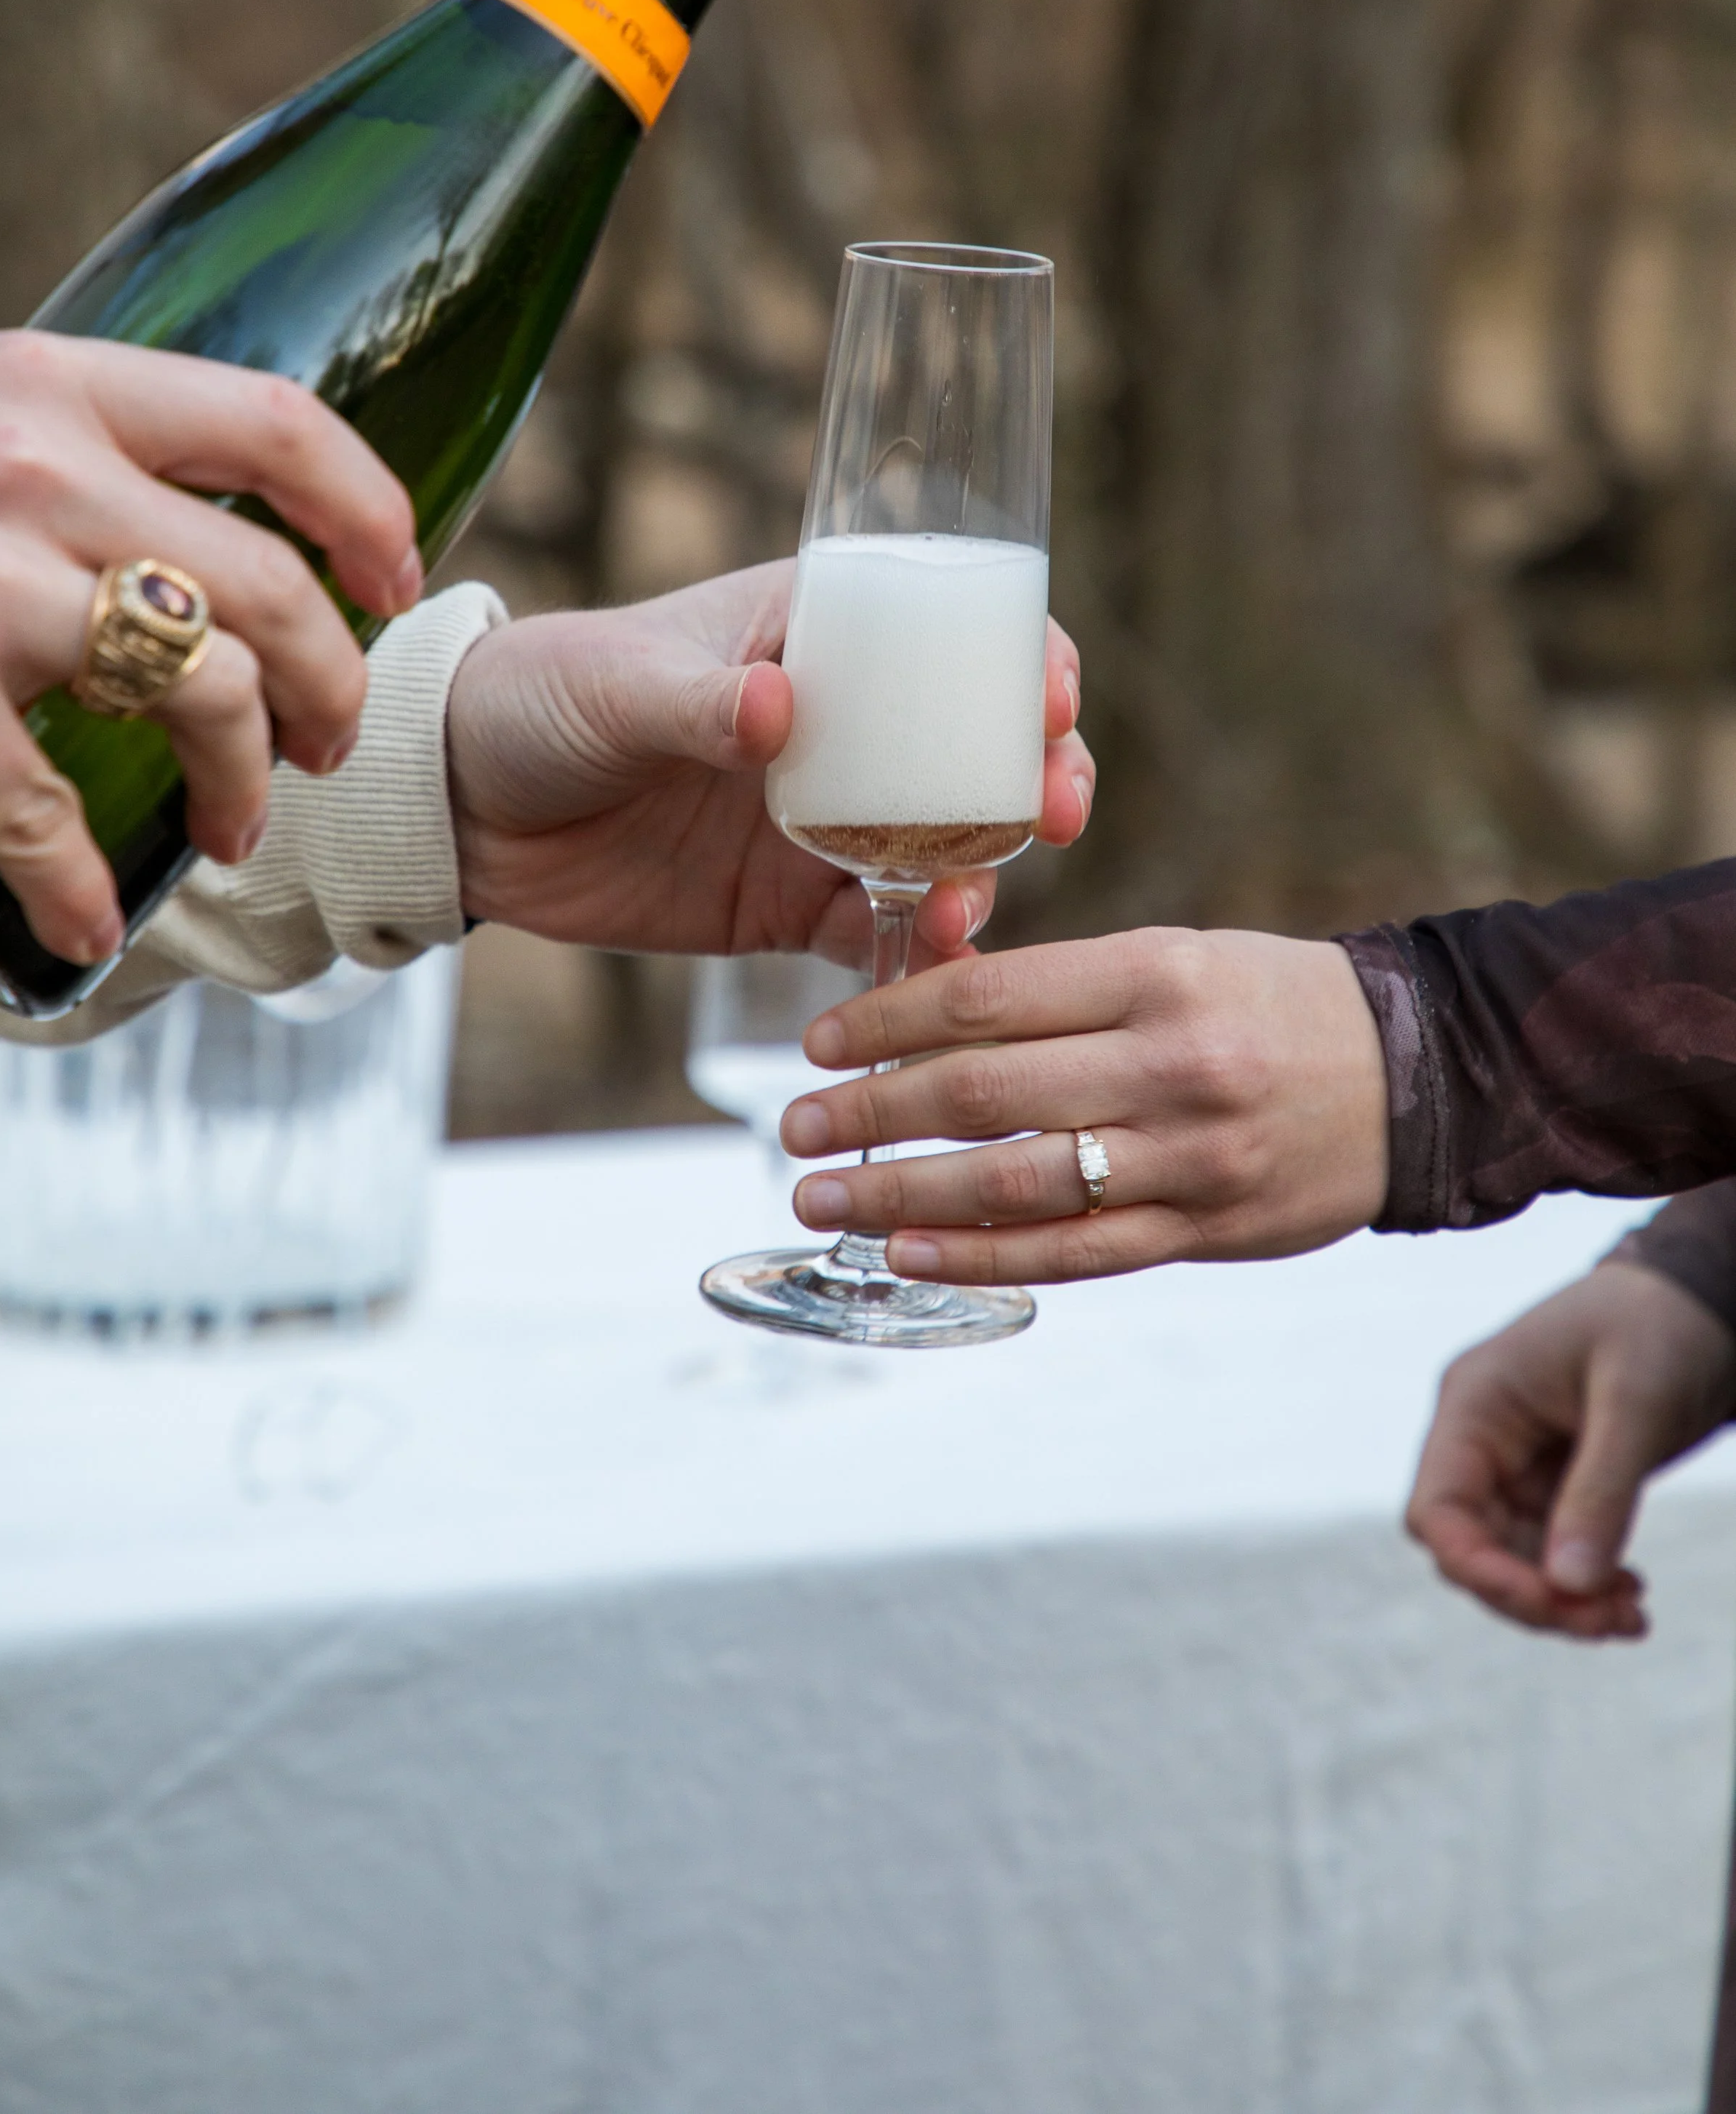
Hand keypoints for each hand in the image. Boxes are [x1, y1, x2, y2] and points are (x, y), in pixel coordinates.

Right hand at [0, 330, 418, 964]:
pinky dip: (77, 883)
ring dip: (239, 779)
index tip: (398, 583)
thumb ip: (83, 458)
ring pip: (200, 685)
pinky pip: (41, 804)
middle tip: (324, 744)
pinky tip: (86, 924)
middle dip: (326, 684)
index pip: (277, 424)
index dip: (367, 513)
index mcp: (54, 380)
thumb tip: (228, 553)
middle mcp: (31, 459)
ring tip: (233, 829)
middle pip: (267, 582)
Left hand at [445, 560, 1093, 965]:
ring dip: (984, 875)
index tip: (1052, 697)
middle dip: (1038, 779)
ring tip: (968, 906)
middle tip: (1060, 809)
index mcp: (819, 637)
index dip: (1023, 660)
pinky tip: (930, 962)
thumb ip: (702, 702)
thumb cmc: (543, 698)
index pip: (952, 635)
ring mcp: (828, 820)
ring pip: (947, 847)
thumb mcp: (621, 684)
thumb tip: (779, 710)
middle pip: (979, 751)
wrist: (465, 811)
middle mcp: (845, 728)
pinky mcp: (792, 902)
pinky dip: (914, 949)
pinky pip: (878, 927)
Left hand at [776, 926, 1387, 1279]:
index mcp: (1155, 974)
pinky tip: (911, 1254)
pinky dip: (981, 1257)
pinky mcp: (1205, 1229)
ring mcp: (1188, 1155)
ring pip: (1015, 1184)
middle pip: (982, 1094)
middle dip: (870, 1113)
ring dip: (902, 1198)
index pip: (986, 998)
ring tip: (825, 1199)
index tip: (818, 1042)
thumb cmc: (1272, 1003)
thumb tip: (926, 1018)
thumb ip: (1065, 993)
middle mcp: (1169, 1063)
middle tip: (795, 1127)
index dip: (884, 1021)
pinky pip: (1073, 1252)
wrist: (1418, 1073)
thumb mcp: (1176, 958)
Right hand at [1404, 1261, 1735, 1639]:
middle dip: (1533, 1595)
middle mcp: (1482, 1439)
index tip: (1551, 1601)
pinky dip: (1584, 1583)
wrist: (1700, 1300)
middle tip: (1611, 1621)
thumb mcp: (1635, 1403)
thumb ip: (1600, 1491)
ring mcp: (1517, 1464)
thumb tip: (1568, 1586)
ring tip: (1632, 1613)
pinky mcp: (1556, 1482)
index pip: (1437, 1509)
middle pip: (1472, 1548)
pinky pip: (1550, 1551)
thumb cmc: (1658, 1325)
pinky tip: (1630, 1596)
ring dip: (1564, 1600)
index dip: (1478, 1568)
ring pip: (1512, 1560)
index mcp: (1475, 1404)